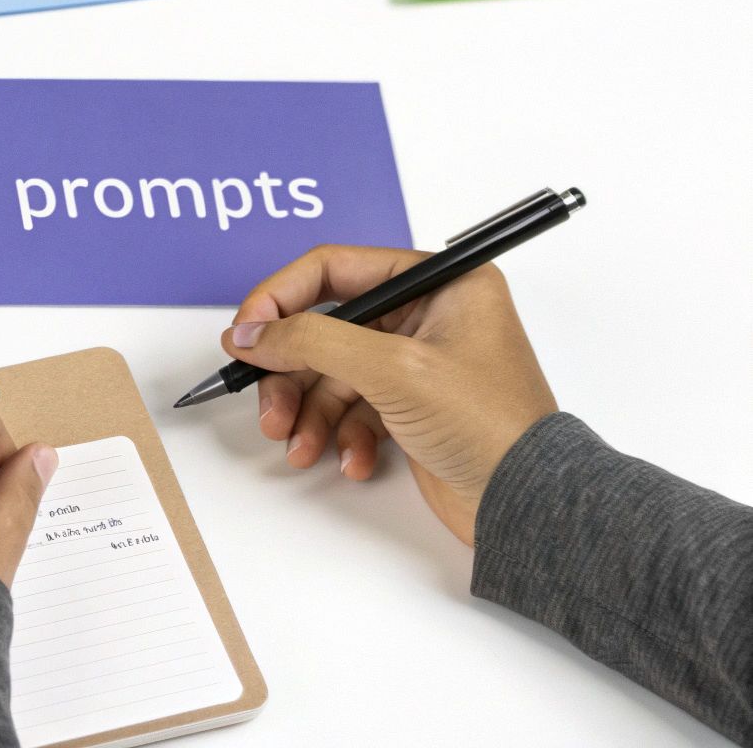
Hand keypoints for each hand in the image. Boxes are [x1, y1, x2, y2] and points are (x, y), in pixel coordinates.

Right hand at [223, 245, 558, 545]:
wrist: (529, 507)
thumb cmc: (491, 427)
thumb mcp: (395, 369)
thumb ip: (315, 341)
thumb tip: (253, 333)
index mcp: (440, 283)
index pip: (336, 268)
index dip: (282, 298)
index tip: (246, 333)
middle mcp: (428, 315)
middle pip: (325, 327)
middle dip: (291, 372)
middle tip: (267, 406)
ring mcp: (417, 363)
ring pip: (331, 374)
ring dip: (307, 412)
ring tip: (299, 445)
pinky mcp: (410, 406)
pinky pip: (350, 409)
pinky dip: (339, 435)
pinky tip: (349, 460)